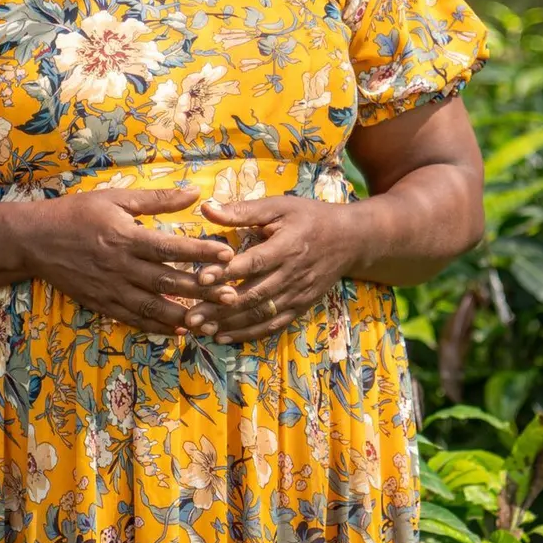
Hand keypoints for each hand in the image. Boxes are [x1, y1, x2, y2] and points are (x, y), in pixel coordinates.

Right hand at [26, 186, 236, 335]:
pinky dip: (157, 327)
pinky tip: (180, 330)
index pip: (170, 248)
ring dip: (184, 315)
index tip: (227, 255)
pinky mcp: (102, 303)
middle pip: (167, 282)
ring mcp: (111, 288)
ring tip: (212, 320)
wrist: (34, 240)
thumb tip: (195, 193)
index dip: (200, 253)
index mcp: (126, 236)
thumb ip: (157, 200)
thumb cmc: (76, 213)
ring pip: (153, 307)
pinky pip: (134, 319)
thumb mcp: (116, 198)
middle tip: (232, 296)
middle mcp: (120, 266)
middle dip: (202, 290)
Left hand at [194, 196, 363, 341]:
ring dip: (230, 324)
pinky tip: (224, 336)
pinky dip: (249, 333)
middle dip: (220, 307)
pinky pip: (274, 324)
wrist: (350, 240)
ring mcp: (297, 294)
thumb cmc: (310, 218)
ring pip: (261, 313)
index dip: (228, 271)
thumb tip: (206, 208)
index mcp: (287, 246)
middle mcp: (292, 274)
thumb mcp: (279, 206)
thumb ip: (242, 210)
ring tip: (202, 329)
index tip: (201, 278)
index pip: (254, 262)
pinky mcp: (300, 306)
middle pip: (253, 294)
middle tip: (191, 316)